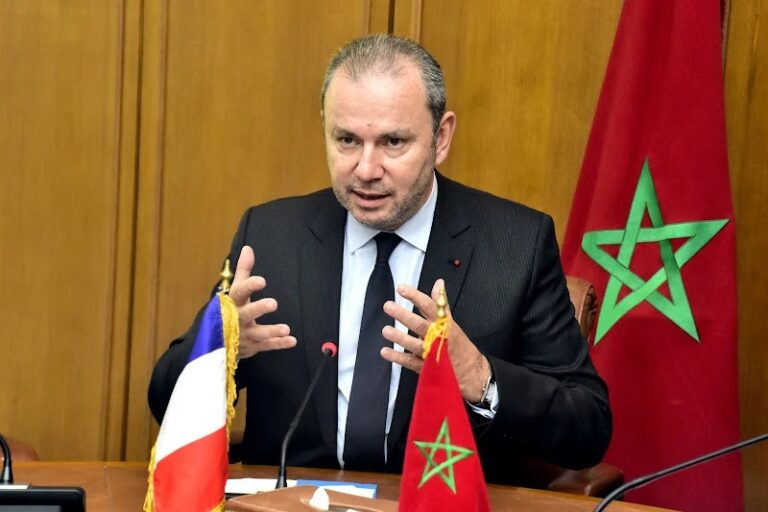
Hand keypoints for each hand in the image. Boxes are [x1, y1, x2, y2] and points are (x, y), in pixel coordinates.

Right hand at [228, 246, 296, 358]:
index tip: (261, 281)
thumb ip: (243, 270)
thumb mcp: (235, 290)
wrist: (216, 341)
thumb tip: (248, 249)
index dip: (249, 286)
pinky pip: (266, 346)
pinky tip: (292, 340)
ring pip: (257, 333)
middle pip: (246, 313)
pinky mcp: (252, 346)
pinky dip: (279, 344)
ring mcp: (244, 334)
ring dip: (271, 331)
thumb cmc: (229, 309)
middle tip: (273, 303)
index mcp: (232, 303)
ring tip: (286, 328)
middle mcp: (237, 319)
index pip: (239, 292)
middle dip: (258, 308)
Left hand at [380, 279, 490, 402]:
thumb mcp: (452, 322)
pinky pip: (410, 362)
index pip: (430, 306)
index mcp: (444, 325)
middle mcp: (437, 338)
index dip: (415, 297)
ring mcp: (431, 354)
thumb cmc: (459, 346)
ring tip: (386, 330)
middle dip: (404, 315)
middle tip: (389, 306)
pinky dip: (397, 357)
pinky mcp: (426, 368)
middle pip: (420, 325)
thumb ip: (442, 303)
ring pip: (414, 345)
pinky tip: (386, 351)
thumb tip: (438, 283)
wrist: (472, 372)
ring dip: (400, 337)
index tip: (402, 289)